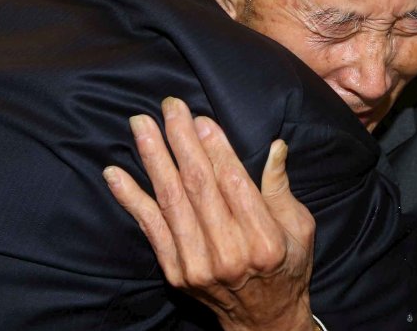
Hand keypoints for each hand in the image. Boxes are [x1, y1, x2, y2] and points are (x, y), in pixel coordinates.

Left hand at [105, 97, 315, 330]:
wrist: (263, 321)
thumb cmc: (285, 267)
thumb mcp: (300, 228)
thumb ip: (281, 188)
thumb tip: (275, 147)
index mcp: (264, 240)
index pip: (234, 182)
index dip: (215, 148)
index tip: (200, 119)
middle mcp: (230, 253)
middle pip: (199, 186)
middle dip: (181, 141)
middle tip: (169, 107)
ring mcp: (198, 265)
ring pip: (171, 200)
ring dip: (153, 159)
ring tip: (140, 126)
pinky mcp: (176, 272)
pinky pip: (150, 228)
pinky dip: (131, 199)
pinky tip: (116, 173)